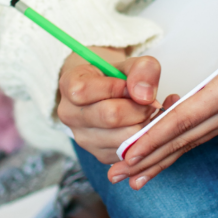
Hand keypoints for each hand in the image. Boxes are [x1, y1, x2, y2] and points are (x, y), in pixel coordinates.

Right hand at [57, 47, 165, 162]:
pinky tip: (140, 125)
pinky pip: (127, 151)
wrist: (108, 93)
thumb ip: (141, 69)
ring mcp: (83, 138)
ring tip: (144, 112)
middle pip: (109, 116)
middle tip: (149, 101)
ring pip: (121, 137)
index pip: (86, 90)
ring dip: (142, 124)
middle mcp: (69, 114)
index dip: (116, 86)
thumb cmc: (116, 76)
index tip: (129, 84)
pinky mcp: (99, 154)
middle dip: (137, 107)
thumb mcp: (129, 62)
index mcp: (69, 84)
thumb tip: (145, 96)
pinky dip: (141, 139)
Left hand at [108, 0, 217, 188]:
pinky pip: (198, 137)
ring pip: (188, 142)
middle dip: (147, 156)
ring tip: (126, 177)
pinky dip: (176, 148)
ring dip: (158, 159)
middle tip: (112, 174)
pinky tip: (160, 156)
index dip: (157, 133)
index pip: (188, 115)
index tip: (130, 150)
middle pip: (181, 137)